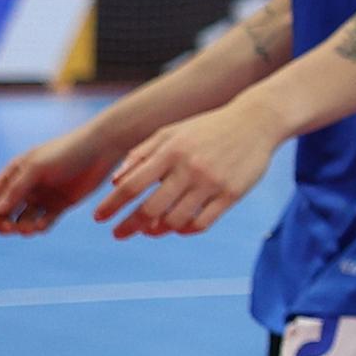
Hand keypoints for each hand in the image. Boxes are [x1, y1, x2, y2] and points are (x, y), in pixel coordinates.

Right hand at [0, 125, 115, 235]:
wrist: (101, 149)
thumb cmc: (67, 152)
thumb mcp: (37, 168)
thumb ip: (17, 189)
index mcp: (14, 173)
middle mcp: (25, 187)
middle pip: (3, 213)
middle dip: (2, 224)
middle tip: (10, 228)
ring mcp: (42, 197)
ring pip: (22, 221)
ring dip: (20, 228)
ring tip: (29, 228)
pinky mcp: (60, 205)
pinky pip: (43, 222)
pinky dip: (39, 227)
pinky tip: (41, 225)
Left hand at [93, 103, 281, 239]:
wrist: (256, 121)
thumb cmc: (207, 128)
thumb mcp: (171, 132)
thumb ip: (141, 154)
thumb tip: (114, 183)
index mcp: (171, 151)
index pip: (131, 186)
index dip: (111, 205)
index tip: (98, 218)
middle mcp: (190, 168)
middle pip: (149, 209)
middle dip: (128, 226)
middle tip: (118, 234)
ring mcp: (212, 182)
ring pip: (174, 220)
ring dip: (156, 230)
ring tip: (149, 231)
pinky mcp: (232, 194)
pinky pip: (202, 224)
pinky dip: (185, 230)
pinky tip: (178, 227)